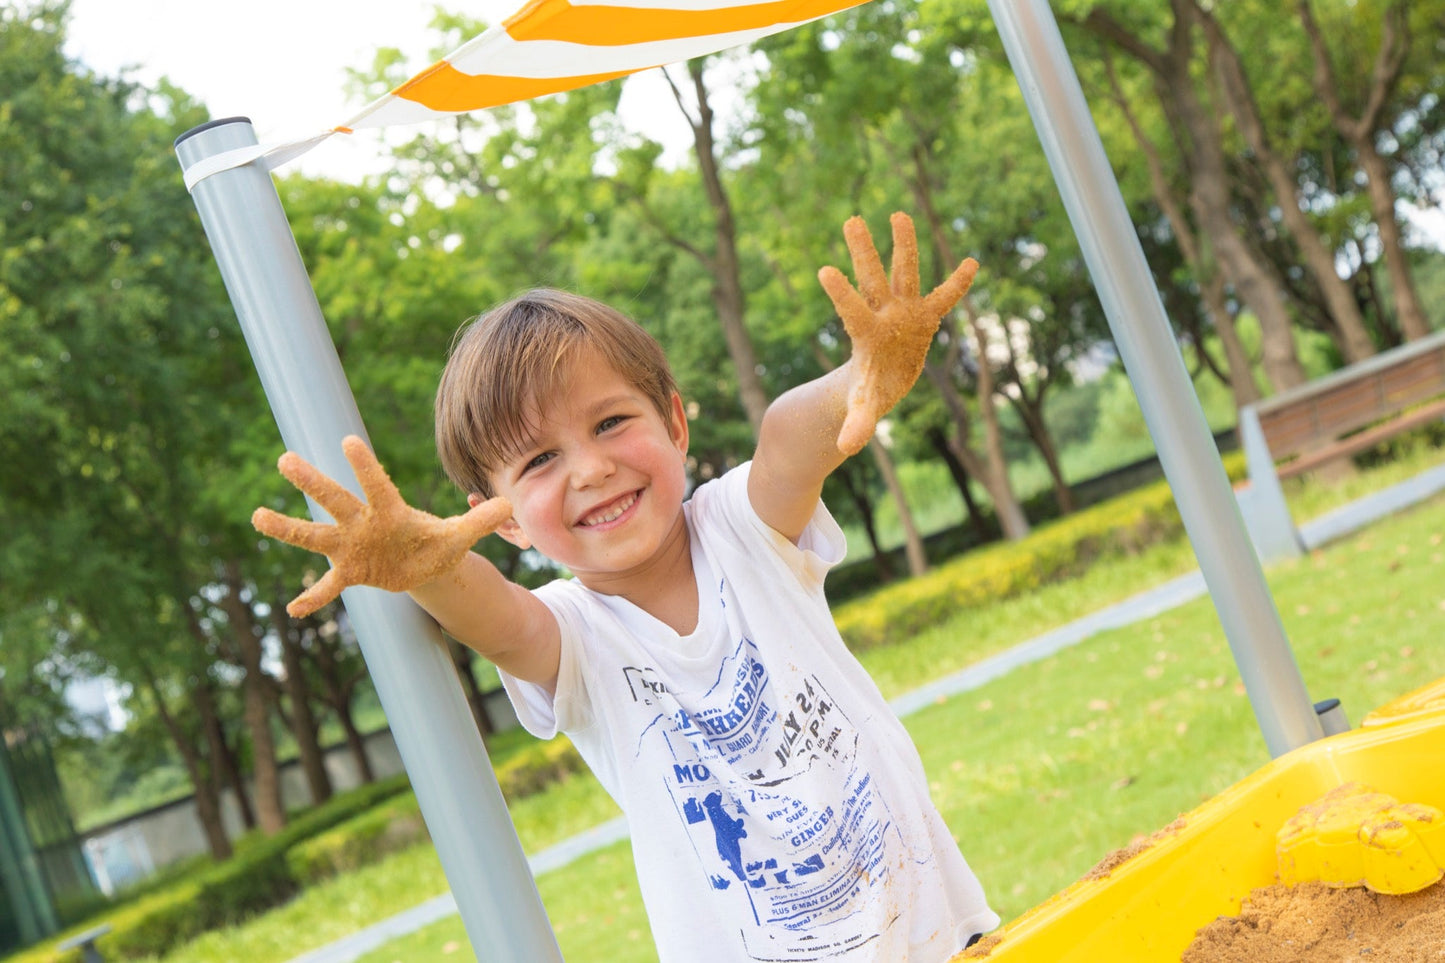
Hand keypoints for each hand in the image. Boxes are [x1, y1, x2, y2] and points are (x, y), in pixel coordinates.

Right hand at [252, 435, 511, 617]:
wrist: (424, 564)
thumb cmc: (438, 542)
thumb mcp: (460, 536)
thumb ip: (480, 522)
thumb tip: (509, 504)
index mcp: (392, 511)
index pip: (377, 484)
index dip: (365, 466)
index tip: (349, 440)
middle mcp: (365, 523)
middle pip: (336, 501)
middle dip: (313, 483)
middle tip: (285, 458)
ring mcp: (353, 547)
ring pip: (316, 535)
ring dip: (288, 529)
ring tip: (257, 516)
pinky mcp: (350, 572)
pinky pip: (328, 588)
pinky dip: (313, 599)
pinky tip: (293, 612)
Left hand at [817, 212, 977, 455]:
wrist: (880, 383)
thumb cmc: (867, 394)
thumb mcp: (864, 410)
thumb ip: (857, 424)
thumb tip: (846, 449)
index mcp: (866, 335)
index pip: (852, 310)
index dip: (841, 293)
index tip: (824, 270)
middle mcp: (883, 315)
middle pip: (872, 279)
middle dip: (864, 252)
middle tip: (851, 220)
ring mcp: (904, 312)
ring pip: (904, 273)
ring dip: (903, 245)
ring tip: (898, 213)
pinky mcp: (925, 317)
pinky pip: (944, 298)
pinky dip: (958, 284)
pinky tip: (971, 262)